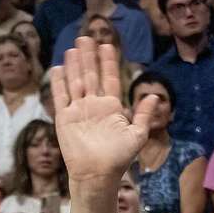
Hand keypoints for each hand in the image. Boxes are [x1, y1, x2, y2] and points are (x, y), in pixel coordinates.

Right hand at [50, 37, 153, 188]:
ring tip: (73, 48)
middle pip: (90, 75)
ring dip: (74, 65)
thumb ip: (144, 115)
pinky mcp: (64, 119)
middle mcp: (93, 106)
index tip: (106, 45)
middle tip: (86, 37)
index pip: (109, 78)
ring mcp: (78, 111)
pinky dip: (59, 84)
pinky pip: (60, 97)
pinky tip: (59, 68)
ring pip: (75, 82)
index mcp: (111, 107)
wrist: (97, 174)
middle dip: (88, 57)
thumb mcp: (137, 135)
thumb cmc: (118, 159)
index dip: (107, 62)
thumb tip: (154, 96)